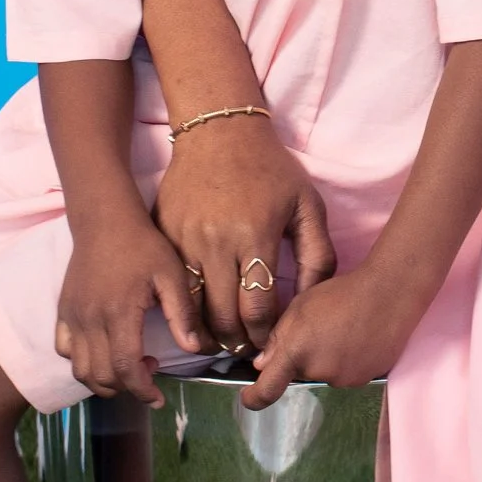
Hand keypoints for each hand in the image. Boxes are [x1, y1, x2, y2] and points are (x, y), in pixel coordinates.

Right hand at [55, 197, 207, 399]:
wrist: (105, 220)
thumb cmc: (143, 246)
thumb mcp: (172, 274)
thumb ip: (181, 313)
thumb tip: (193, 348)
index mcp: (118, 313)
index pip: (125, 368)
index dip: (141, 390)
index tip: (158, 398)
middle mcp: (90, 320)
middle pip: (101, 376)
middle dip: (127, 388)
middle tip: (149, 374)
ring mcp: (73, 317)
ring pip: (80, 369)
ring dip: (103, 380)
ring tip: (128, 365)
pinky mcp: (63, 311)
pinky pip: (64, 349)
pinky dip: (81, 361)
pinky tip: (103, 350)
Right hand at [153, 115, 335, 353]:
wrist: (218, 131)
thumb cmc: (270, 169)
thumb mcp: (307, 205)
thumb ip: (319, 255)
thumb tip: (314, 300)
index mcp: (255, 235)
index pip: (258, 307)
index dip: (266, 334)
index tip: (272, 342)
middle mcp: (216, 242)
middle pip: (223, 316)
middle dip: (239, 341)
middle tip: (249, 350)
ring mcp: (184, 240)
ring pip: (192, 307)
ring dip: (209, 331)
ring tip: (225, 339)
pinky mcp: (163, 235)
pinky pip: (172, 285)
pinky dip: (185, 307)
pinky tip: (200, 314)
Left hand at [242, 259, 413, 407]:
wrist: (390, 293)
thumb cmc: (341, 293)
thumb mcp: (301, 306)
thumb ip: (278, 338)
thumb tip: (262, 365)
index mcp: (296, 351)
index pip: (267, 388)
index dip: (254, 398)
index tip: (248, 398)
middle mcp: (318, 371)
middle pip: (300, 373)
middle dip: (303, 358)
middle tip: (320, 330)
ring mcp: (344, 378)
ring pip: (325, 373)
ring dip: (327, 359)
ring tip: (345, 331)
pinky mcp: (367, 379)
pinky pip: (348, 374)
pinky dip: (348, 361)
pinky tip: (360, 338)